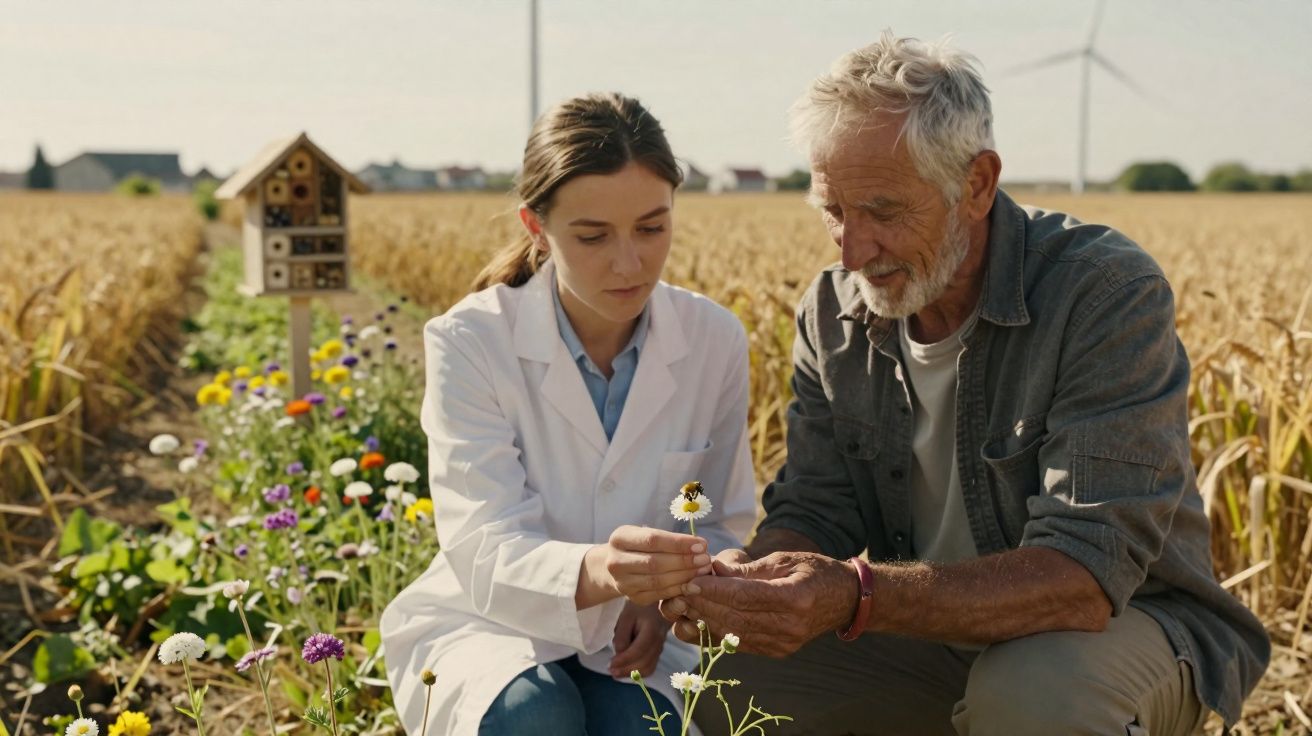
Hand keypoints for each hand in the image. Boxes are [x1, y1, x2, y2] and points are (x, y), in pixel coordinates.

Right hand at [595, 525, 711, 605]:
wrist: (618, 566)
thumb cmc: (640, 545)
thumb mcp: (647, 534)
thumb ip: (669, 539)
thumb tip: (700, 545)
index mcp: (619, 538)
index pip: (653, 540)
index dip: (679, 543)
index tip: (702, 544)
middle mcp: (615, 561)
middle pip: (655, 562)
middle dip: (684, 561)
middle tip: (705, 559)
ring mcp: (622, 582)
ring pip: (657, 581)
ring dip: (684, 576)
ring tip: (703, 570)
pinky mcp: (633, 597)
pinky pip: (659, 594)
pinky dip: (678, 589)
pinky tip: (692, 583)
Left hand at [609, 601, 667, 677]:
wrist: (656, 606)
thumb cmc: (638, 608)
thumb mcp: (626, 616)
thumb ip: (622, 635)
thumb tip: (618, 653)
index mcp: (652, 629)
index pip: (639, 650)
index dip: (624, 660)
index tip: (611, 664)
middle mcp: (660, 642)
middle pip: (645, 662)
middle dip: (626, 670)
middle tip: (611, 671)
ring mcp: (660, 649)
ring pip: (649, 668)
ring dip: (631, 674)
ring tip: (616, 674)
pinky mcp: (658, 653)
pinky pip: (650, 668)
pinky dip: (638, 673)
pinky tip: (626, 672)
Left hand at [660, 551, 857, 656]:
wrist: (844, 600)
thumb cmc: (814, 570)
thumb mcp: (785, 560)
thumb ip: (749, 568)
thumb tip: (714, 568)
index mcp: (795, 599)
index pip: (744, 597)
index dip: (713, 590)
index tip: (689, 581)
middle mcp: (789, 626)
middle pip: (734, 618)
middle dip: (701, 605)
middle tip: (676, 592)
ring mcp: (782, 643)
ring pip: (732, 634)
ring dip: (703, 620)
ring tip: (681, 605)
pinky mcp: (776, 651)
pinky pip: (739, 643)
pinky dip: (715, 631)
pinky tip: (697, 619)